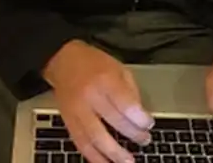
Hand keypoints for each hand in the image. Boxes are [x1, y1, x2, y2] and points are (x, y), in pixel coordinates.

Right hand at [42, 40, 153, 162]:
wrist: (63, 61)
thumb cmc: (92, 63)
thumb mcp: (117, 67)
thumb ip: (130, 90)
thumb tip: (140, 114)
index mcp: (105, 79)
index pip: (126, 104)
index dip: (140, 118)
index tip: (149, 123)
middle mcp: (90, 96)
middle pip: (114, 122)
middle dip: (133, 134)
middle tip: (144, 140)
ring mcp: (77, 110)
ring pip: (96, 138)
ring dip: (114, 154)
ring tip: (128, 161)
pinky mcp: (68, 121)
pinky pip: (81, 143)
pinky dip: (94, 157)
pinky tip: (106, 162)